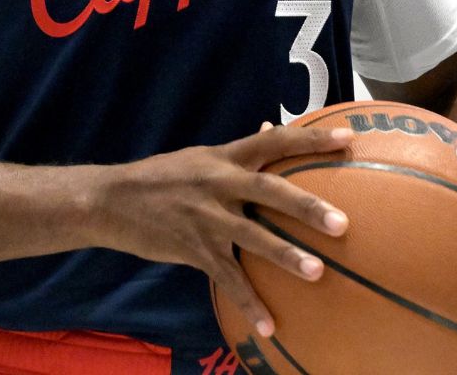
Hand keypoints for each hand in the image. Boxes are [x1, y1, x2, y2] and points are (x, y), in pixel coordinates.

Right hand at [92, 123, 354, 337]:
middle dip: (306, 206)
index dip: (309, 139)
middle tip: (342, 223)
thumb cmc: (160, 177)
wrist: (110, 200)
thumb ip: (237, 152)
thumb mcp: (200, 156)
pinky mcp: (193, 249)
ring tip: (317, 272)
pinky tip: (268, 326)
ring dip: (285, 255)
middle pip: (269, 190)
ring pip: (251, 237)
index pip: (273, 140)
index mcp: (224, 157)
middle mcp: (218, 184)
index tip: (346, 138)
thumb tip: (271, 130)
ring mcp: (205, 218)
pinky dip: (248, 303)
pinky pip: (226, 279)